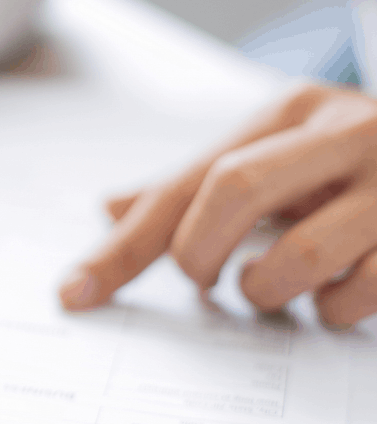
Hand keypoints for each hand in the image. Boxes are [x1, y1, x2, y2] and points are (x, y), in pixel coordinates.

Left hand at [59, 83, 376, 327]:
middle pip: (232, 191)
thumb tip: (106, 209)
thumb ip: (196, 189)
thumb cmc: (356, 172)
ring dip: (268, 291)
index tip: (75, 294)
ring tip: (272, 289)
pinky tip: (334, 298)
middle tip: (206, 282)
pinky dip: (332, 311)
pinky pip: (363, 292)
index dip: (126, 245)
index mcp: (293, 111)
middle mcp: (348, 129)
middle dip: (199, 254)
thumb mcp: (278, 165)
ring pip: (299, 255)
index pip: (186, 181)